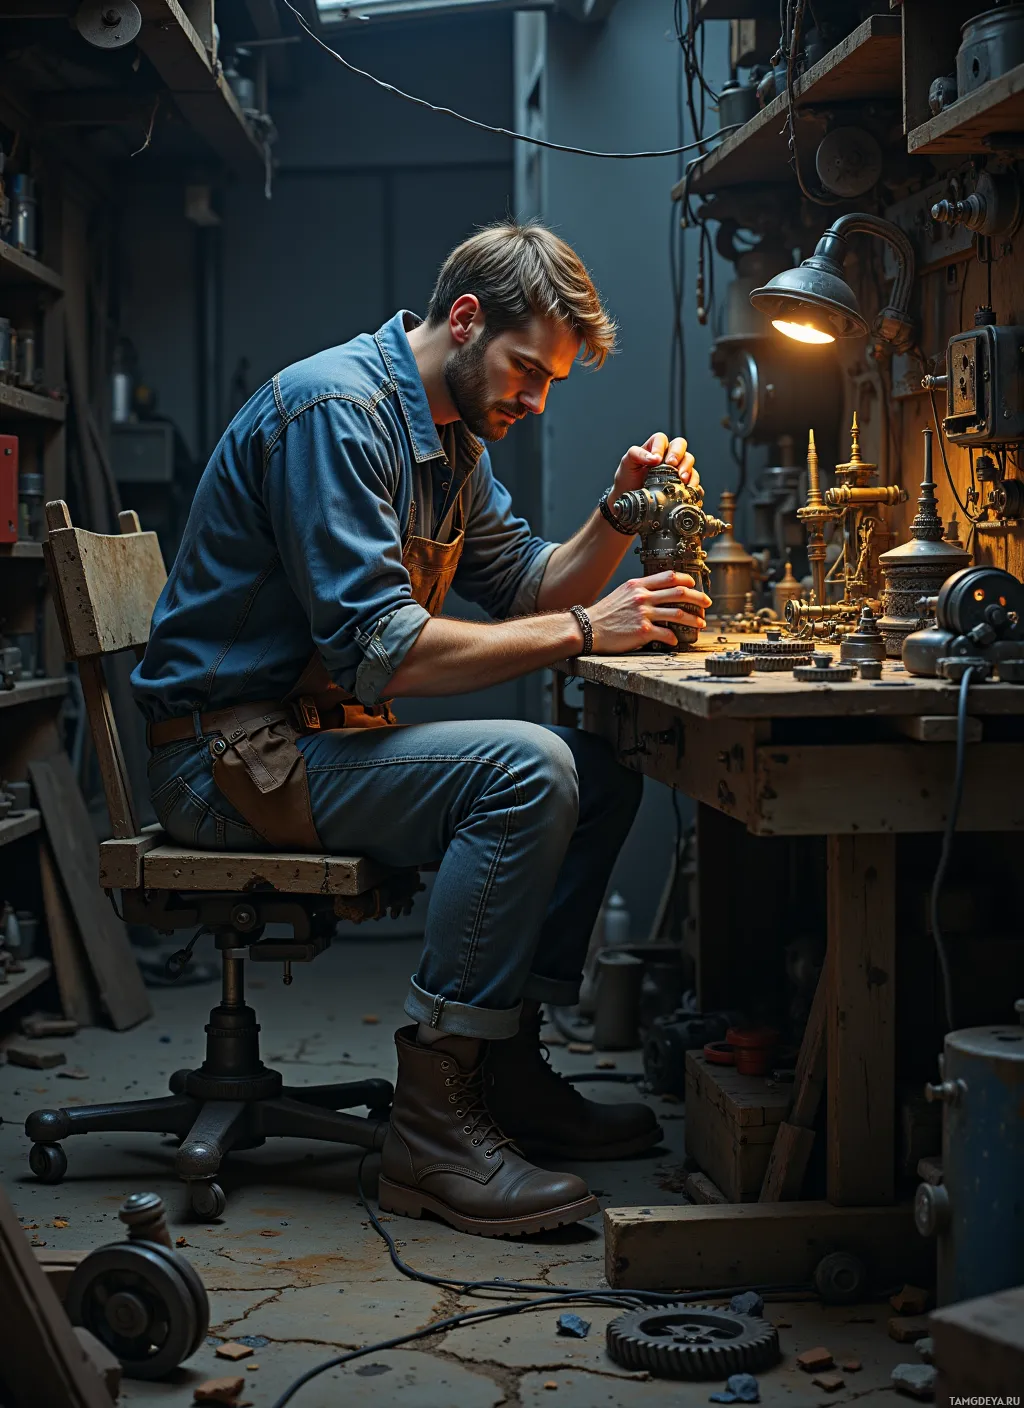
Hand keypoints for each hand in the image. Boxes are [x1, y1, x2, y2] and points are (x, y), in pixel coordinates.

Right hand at [586, 570, 711, 651]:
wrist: (588, 629)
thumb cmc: (604, 614)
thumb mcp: (621, 594)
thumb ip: (639, 591)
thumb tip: (657, 594)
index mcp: (638, 585)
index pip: (669, 576)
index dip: (686, 579)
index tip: (694, 584)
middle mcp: (643, 597)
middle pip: (679, 592)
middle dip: (698, 597)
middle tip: (707, 603)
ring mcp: (643, 614)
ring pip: (678, 613)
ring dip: (693, 619)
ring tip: (700, 623)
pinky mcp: (642, 631)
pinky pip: (666, 634)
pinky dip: (674, 637)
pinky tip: (676, 640)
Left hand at [612, 432, 698, 497]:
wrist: (630, 502)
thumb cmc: (627, 480)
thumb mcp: (626, 464)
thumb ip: (636, 454)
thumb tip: (655, 457)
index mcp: (653, 448)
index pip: (661, 439)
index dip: (660, 447)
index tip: (656, 460)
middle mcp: (667, 456)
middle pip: (680, 445)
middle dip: (678, 454)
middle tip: (672, 465)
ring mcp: (676, 469)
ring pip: (689, 460)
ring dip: (688, 468)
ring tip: (681, 479)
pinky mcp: (682, 483)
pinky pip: (694, 480)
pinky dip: (693, 484)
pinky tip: (687, 489)